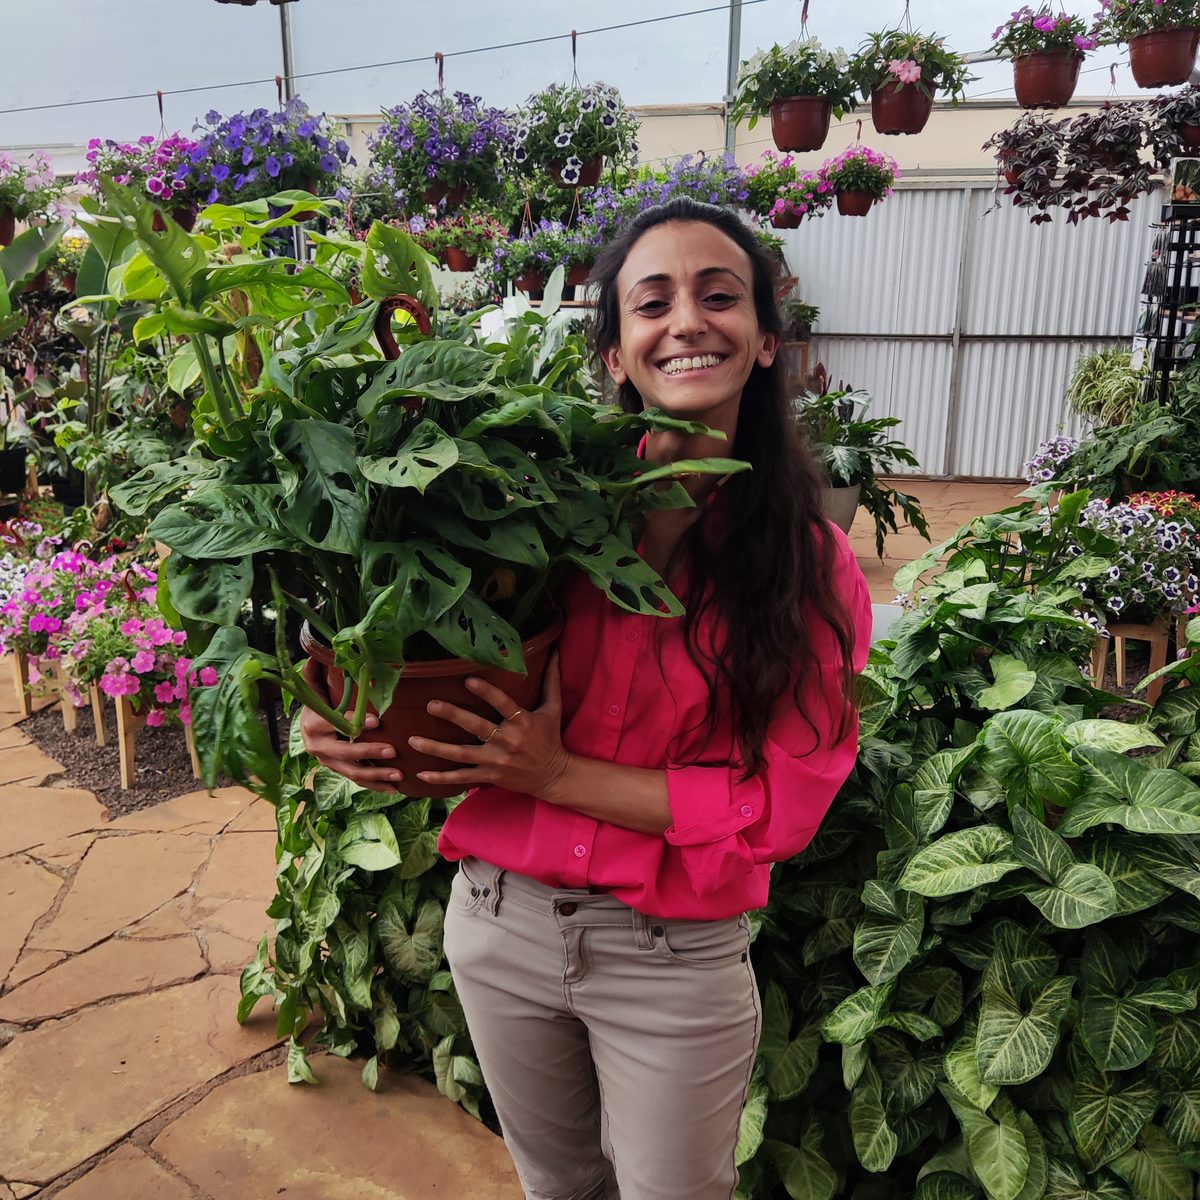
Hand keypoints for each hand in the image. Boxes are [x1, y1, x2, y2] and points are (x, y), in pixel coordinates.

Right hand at [299, 656, 405, 793]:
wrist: (306, 725)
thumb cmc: (318, 702)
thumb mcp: (315, 687)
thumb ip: (316, 673)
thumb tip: (318, 654)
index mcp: (313, 724)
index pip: (336, 723)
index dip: (355, 722)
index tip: (377, 721)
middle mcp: (318, 746)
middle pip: (345, 753)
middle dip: (369, 753)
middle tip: (392, 751)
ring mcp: (329, 762)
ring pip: (353, 772)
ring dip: (376, 775)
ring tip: (398, 775)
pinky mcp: (338, 770)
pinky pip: (357, 780)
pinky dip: (375, 785)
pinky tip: (394, 789)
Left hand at [408, 652, 571, 798]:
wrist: (553, 776)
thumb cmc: (551, 738)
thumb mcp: (553, 709)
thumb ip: (551, 681)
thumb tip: (557, 652)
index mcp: (523, 722)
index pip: (503, 704)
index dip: (486, 692)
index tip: (467, 680)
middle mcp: (508, 741)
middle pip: (477, 727)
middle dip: (453, 715)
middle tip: (431, 704)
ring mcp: (496, 761)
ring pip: (462, 754)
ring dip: (437, 749)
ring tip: (414, 740)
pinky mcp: (490, 776)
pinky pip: (463, 777)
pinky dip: (442, 778)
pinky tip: (422, 774)